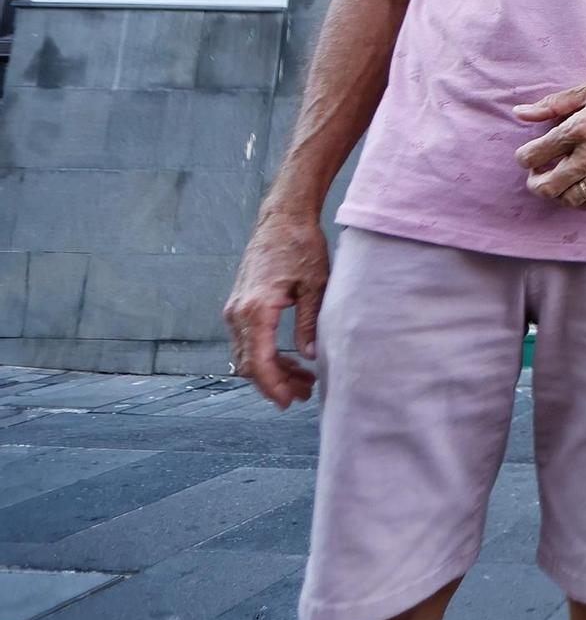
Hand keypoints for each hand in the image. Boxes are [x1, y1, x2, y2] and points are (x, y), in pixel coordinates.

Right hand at [223, 211, 328, 408]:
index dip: (273, 387)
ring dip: (272, 371)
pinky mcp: (240, 304)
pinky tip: (292, 360)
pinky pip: (249, 339)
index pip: (258, 363)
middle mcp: (238, 312)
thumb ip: (309, 324)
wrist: (282, 218)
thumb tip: (309, 357)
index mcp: (255, 310)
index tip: (289, 402)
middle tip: (303, 395)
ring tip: (304, 381)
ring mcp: (235, 308)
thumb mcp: (315, 286)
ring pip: (247, 353)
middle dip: (275, 384)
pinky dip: (267, 354)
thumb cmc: (301, 247)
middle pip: (249, 364)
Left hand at [513, 76, 585, 210]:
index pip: (535, 155)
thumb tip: (519, 112)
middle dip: (534, 184)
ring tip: (557, 181)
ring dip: (556, 194)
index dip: (524, 157)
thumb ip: (551, 104)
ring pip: (570, 199)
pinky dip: (579, 201)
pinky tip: (576, 189)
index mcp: (580, 128)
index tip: (528, 155)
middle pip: (548, 186)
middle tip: (535, 175)